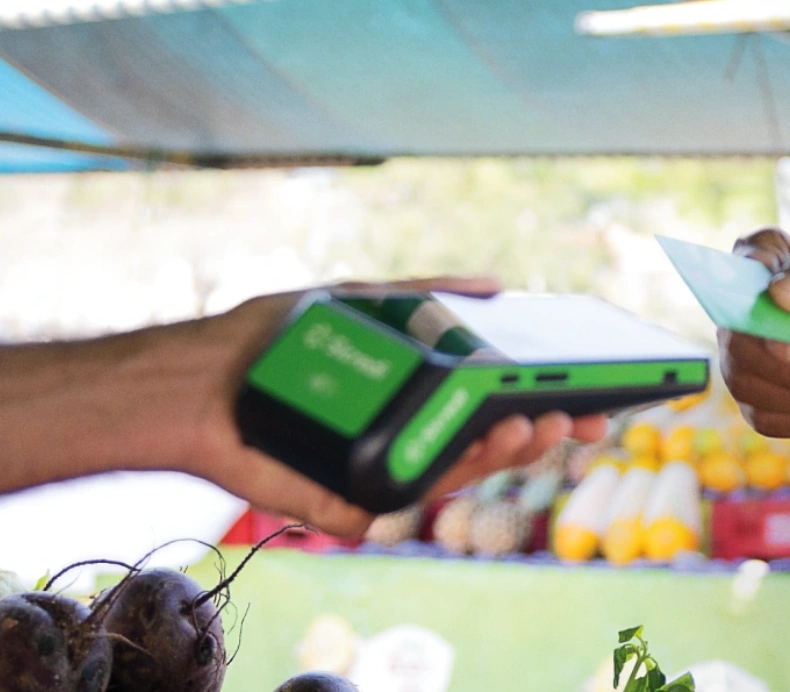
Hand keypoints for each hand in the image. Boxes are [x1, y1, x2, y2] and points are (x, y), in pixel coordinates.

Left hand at [182, 293, 606, 538]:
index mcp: (414, 398)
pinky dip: (448, 472)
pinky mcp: (350, 504)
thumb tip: (497, 284)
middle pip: (489, 444)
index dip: (543, 400)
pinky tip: (475, 443)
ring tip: (536, 422)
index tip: (591, 388)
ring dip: (509, 451)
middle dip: (541, 429)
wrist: (197, 381)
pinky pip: (409, 497)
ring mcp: (381, 474)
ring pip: (460, 471)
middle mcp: (405, 440)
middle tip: (576, 412)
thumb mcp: (360, 302)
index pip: (492, 406)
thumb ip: (426, 294)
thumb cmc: (273, 342)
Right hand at [718, 228, 789, 437]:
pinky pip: (761, 417)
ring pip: (746, 384)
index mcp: (771, 258)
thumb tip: (779, 293)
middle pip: (739, 339)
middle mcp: (745, 304)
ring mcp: (743, 351)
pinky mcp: (754, 393)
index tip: (787, 314)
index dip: (758, 291)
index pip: (747, 257)